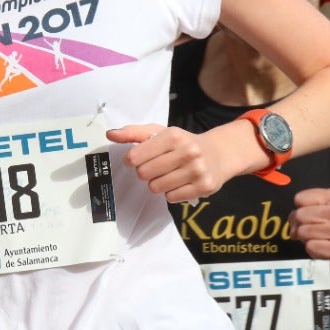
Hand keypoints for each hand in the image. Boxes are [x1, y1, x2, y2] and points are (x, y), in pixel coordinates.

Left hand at [109, 123, 235, 202]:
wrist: (219, 153)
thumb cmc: (183, 143)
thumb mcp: (160, 132)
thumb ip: (133, 133)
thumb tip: (110, 134)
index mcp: (173, 136)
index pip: (135, 157)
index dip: (132, 160)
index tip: (138, 159)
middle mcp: (187, 152)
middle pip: (144, 174)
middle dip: (146, 173)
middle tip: (157, 167)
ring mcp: (197, 170)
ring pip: (156, 188)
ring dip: (157, 184)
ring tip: (169, 174)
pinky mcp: (203, 187)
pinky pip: (171, 198)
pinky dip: (171, 193)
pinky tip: (180, 182)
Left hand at [291, 188, 329, 286]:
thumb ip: (314, 208)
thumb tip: (291, 219)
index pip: (300, 198)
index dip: (299, 210)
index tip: (308, 220)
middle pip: (299, 215)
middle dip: (300, 227)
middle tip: (312, 234)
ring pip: (303, 231)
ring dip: (308, 240)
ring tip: (323, 242)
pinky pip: (310, 247)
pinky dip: (314, 252)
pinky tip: (328, 251)